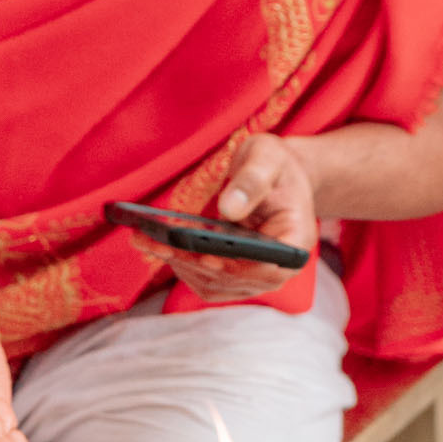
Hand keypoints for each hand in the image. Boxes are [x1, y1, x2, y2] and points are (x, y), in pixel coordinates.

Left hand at [125, 136, 318, 306]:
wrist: (274, 176)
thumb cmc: (276, 165)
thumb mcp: (268, 158)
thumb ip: (252, 180)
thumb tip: (229, 209)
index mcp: (295, 242)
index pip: (269, 268)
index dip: (237, 267)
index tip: (205, 256)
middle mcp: (276, 268)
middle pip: (233, 279)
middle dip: (193, 261)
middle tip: (158, 241)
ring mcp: (253, 275)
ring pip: (213, 283)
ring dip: (180, 264)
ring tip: (147, 239)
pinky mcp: (232, 274)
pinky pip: (204, 278)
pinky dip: (179, 264)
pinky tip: (156, 243)